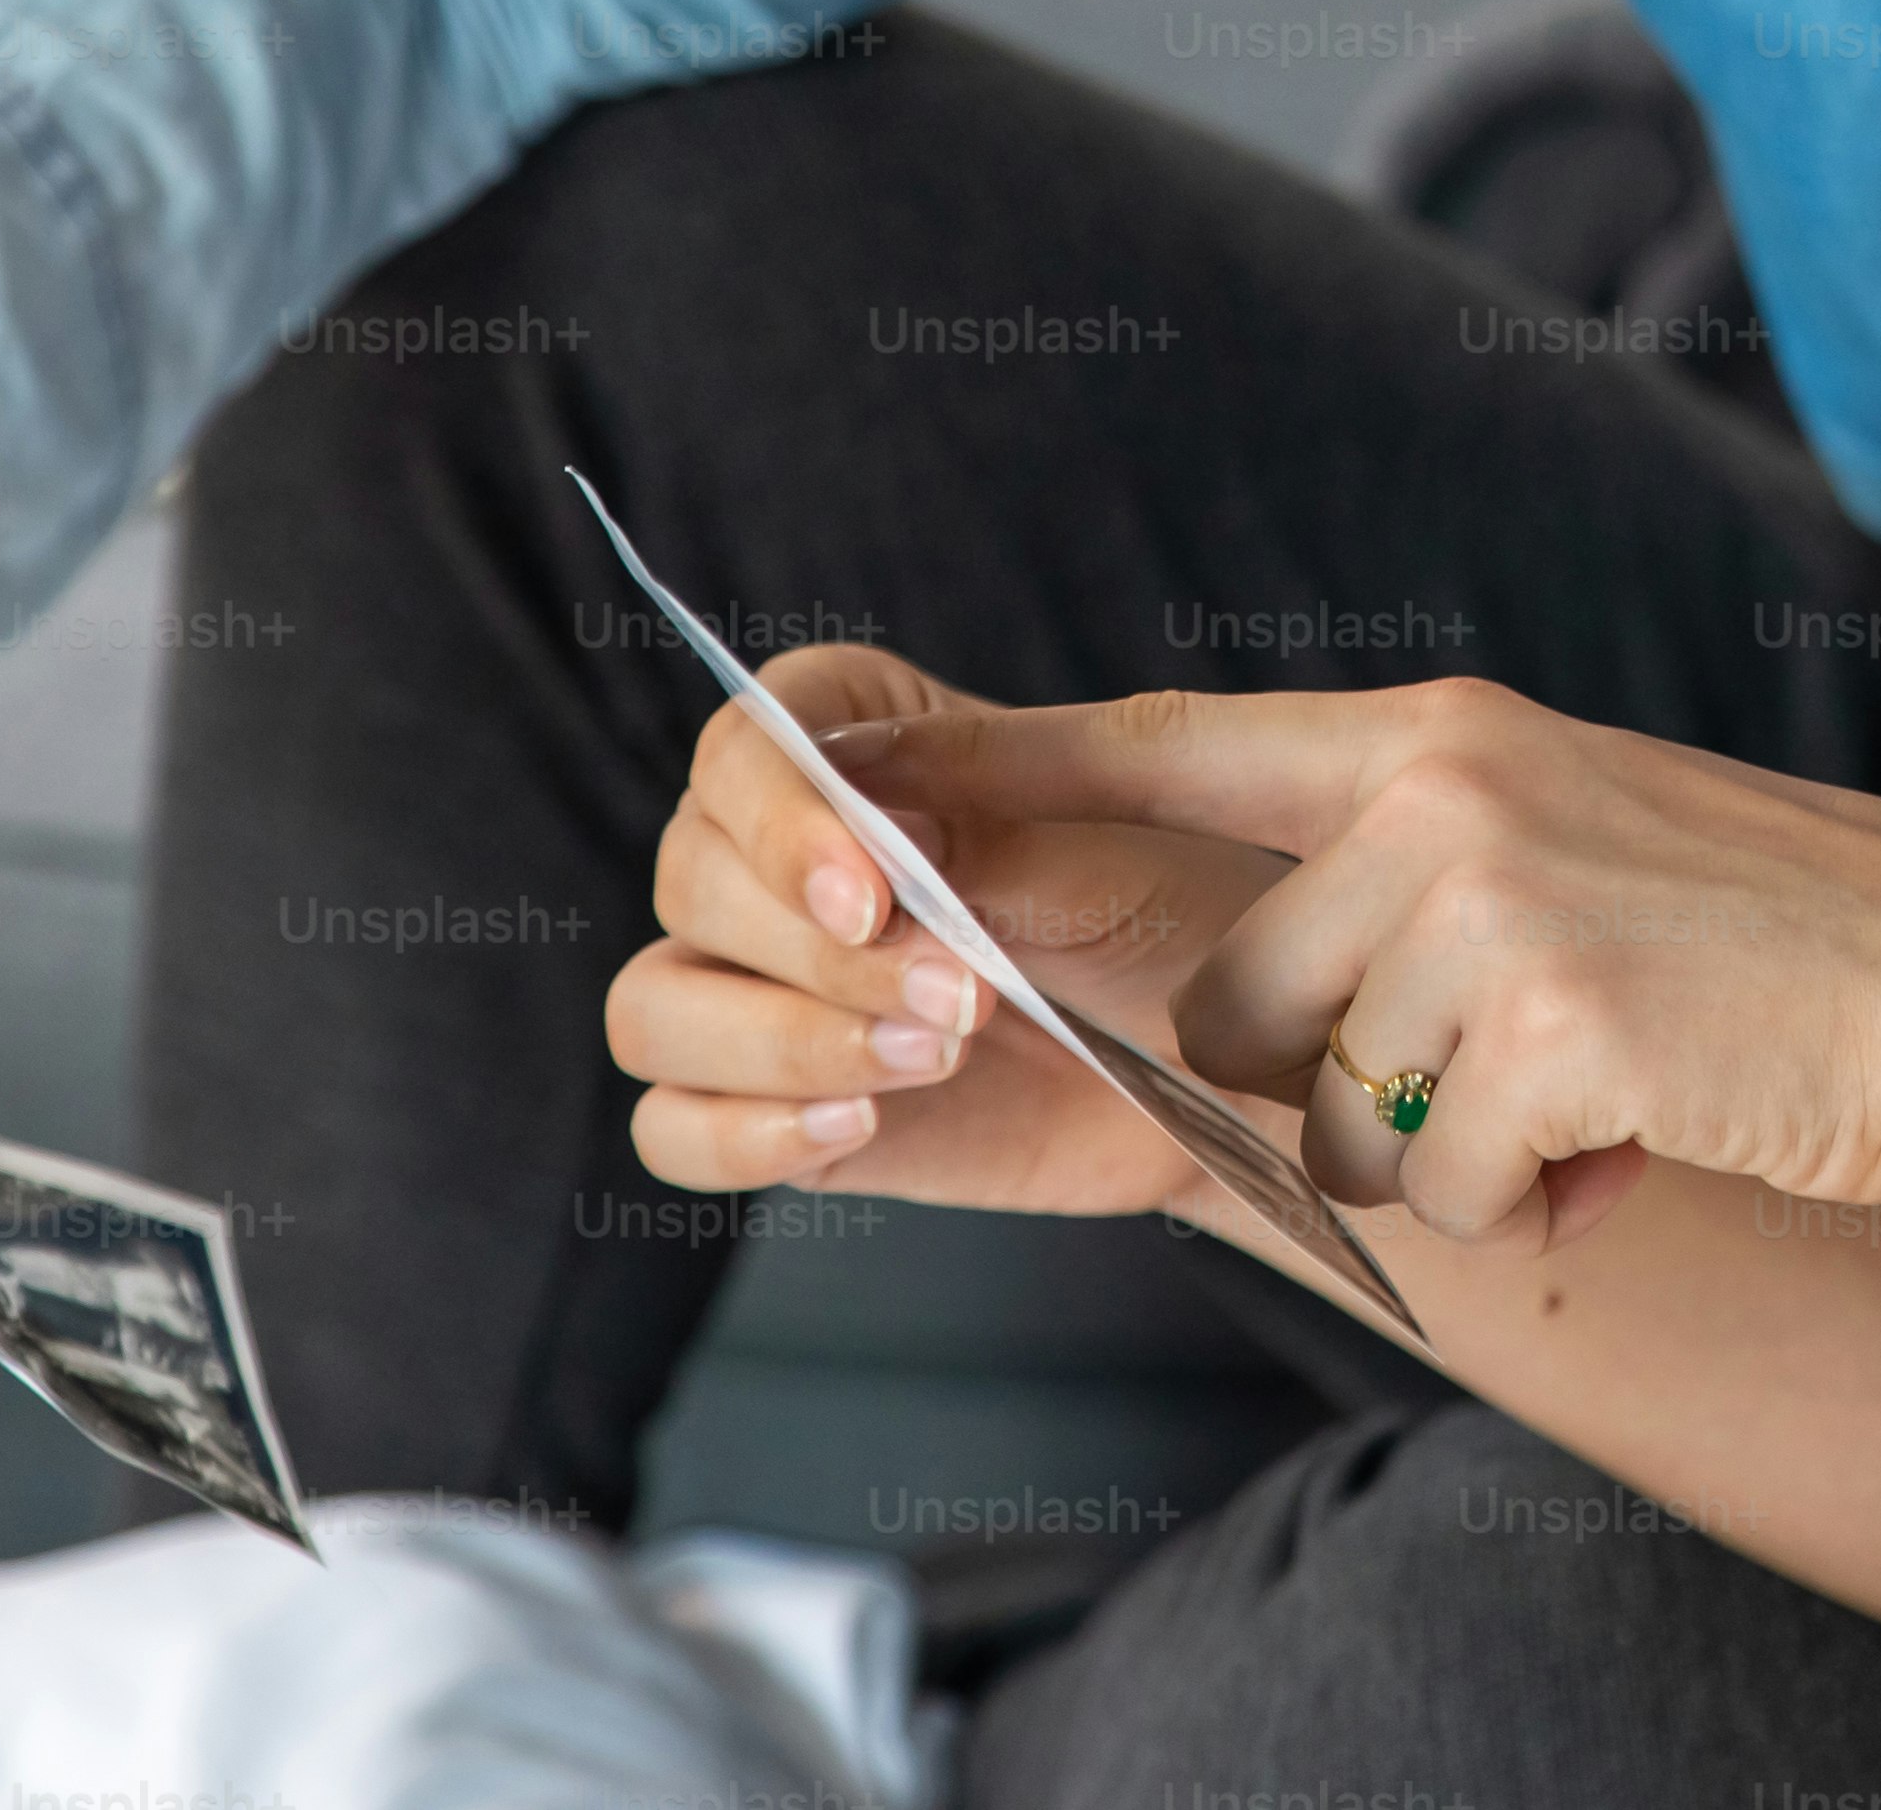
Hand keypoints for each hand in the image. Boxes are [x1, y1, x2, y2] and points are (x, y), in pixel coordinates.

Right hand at [602, 642, 1288, 1217]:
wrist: (1225, 1068)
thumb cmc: (1177, 919)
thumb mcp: (1112, 862)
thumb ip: (988, 836)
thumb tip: (871, 813)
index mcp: (860, 741)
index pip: (744, 746)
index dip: (784, 821)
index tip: (873, 896)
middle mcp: (783, 855)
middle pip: (691, 880)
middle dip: (816, 952)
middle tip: (962, 994)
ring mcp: (765, 986)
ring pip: (655, 1009)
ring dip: (779, 1045)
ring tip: (934, 1057)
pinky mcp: (777, 1105)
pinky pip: (674, 1128)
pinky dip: (740, 1138)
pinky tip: (857, 1128)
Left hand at [937, 680, 1880, 1256]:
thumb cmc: (1772, 947)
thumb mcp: (1579, 837)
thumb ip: (1422, 868)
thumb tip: (1264, 1003)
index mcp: (1441, 739)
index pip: (1176, 743)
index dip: (1019, 766)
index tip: (878, 769)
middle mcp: (1440, 799)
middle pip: (1240, 1007)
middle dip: (1341, 1094)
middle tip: (1508, 1086)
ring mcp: (1488, 907)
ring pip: (1344, 1116)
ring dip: (1455, 1158)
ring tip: (1600, 1105)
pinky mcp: (1542, 1031)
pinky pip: (1445, 1186)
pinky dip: (1533, 1205)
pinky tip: (1635, 1143)